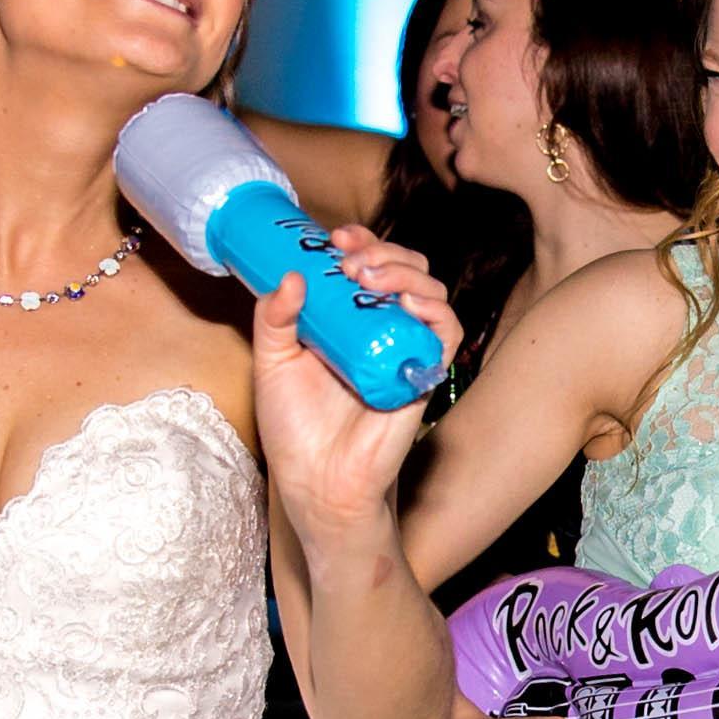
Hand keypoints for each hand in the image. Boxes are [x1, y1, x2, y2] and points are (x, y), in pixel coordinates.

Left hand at [255, 229, 458, 538]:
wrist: (315, 481)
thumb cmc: (296, 428)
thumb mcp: (272, 361)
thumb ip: (273, 318)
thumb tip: (292, 276)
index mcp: (351, 320)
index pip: (371, 266)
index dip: (362, 242)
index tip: (336, 237)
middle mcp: (384, 330)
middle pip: (407, 270)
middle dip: (383, 251)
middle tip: (350, 259)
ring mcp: (406, 351)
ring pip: (431, 293)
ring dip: (405, 272)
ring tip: (368, 277)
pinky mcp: (423, 376)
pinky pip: (446, 335)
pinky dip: (436, 311)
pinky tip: (408, 302)